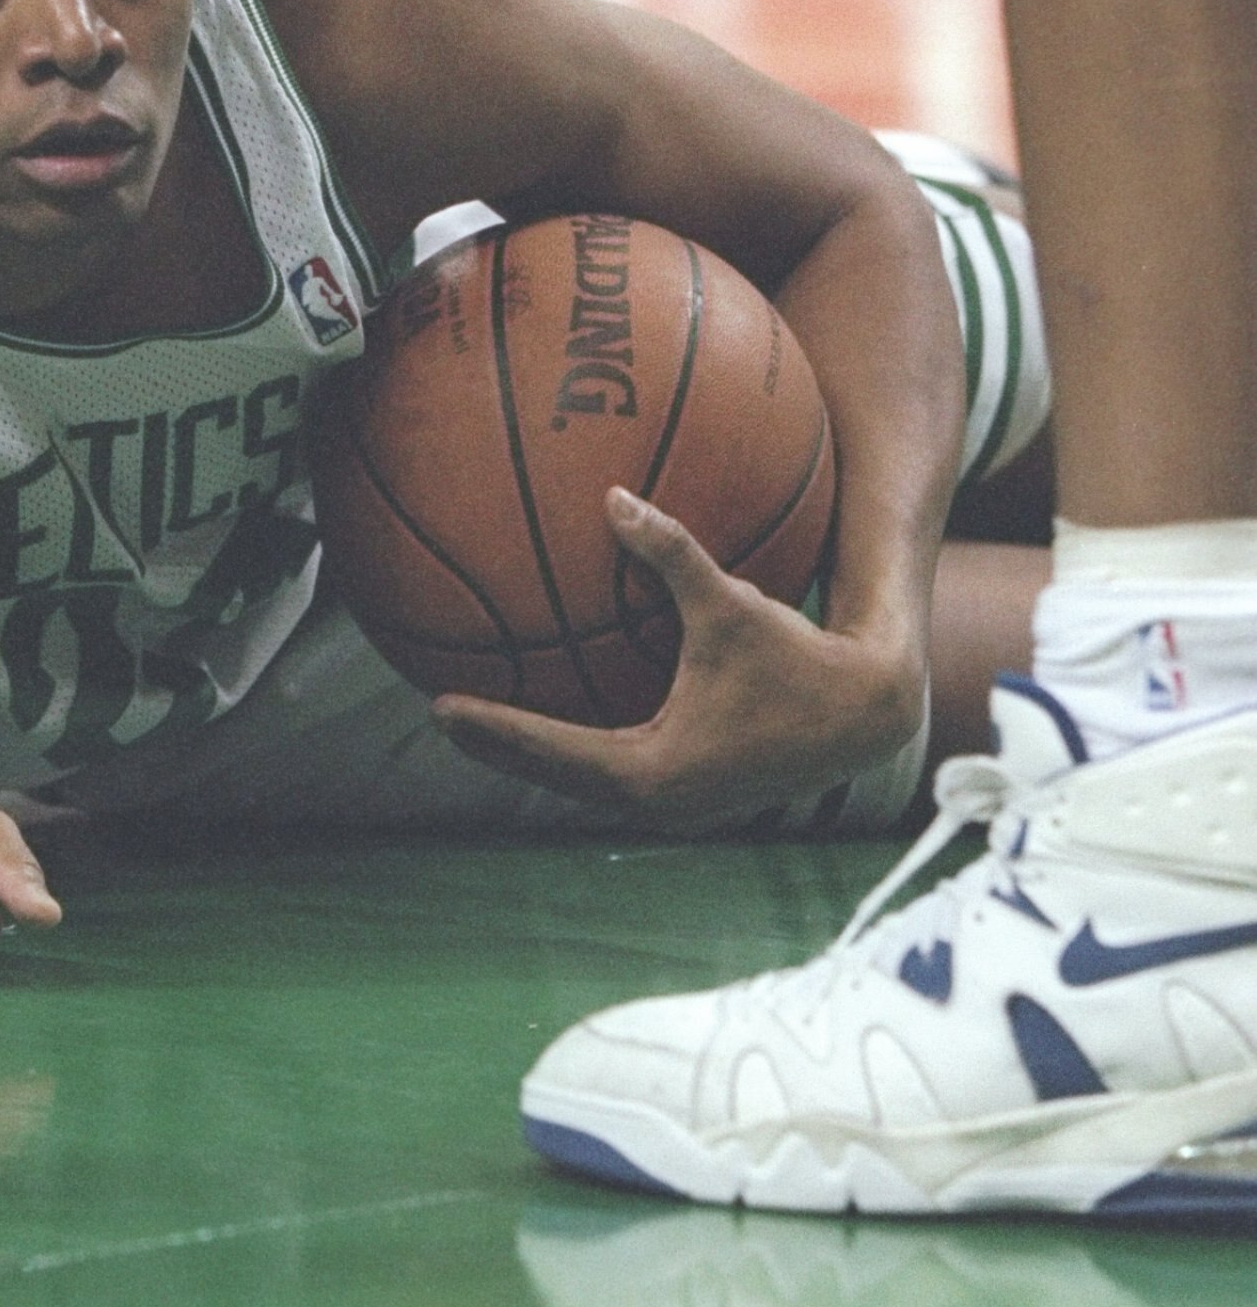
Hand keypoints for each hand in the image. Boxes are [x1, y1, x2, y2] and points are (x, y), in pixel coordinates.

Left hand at [432, 489, 926, 831]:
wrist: (867, 716)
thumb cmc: (799, 661)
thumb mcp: (731, 606)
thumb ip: (670, 555)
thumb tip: (614, 498)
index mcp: (655, 772)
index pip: (553, 752)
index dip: (495, 729)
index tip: (440, 708)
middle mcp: (657, 804)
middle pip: (555, 777)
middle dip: (498, 746)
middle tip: (442, 714)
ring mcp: (674, 808)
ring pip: (584, 783)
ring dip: (535, 756)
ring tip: (480, 724)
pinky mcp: (690, 797)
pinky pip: (614, 774)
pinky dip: (576, 751)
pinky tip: (555, 717)